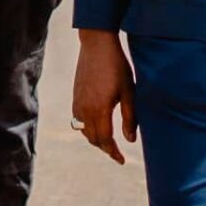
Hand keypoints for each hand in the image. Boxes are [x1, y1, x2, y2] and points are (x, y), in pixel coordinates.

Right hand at [72, 29, 136, 164]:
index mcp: (100, 109)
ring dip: (95, 139)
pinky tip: (97, 126)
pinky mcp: (75, 96)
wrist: (96, 45)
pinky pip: (78, 120)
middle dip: (105, 148)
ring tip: (108, 141)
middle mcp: (85, 109)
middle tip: (117, 153)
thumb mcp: (129, 92)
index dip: (114, 153)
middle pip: (93, 139)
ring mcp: (78, 102)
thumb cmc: (116, 67)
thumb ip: (130, 117)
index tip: (122, 160)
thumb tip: (131, 140)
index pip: (105, 140)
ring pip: (84, 131)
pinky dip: (87, 129)